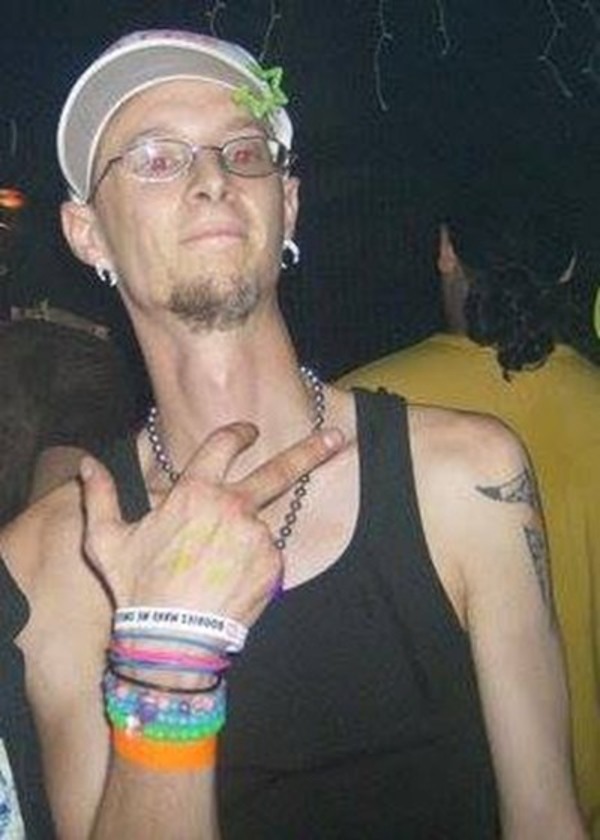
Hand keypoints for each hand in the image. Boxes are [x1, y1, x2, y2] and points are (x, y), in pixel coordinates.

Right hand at [79, 422, 343, 628]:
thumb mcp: (106, 541)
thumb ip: (99, 496)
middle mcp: (233, 506)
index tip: (248, 431)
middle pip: (280, 471)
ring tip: (218, 571)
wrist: (171, 640)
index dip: (238, 433)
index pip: (223, 444)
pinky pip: (267, 557)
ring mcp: (257, 536)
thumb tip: (85, 464)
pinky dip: (254, 565)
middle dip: (311, 450)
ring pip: (260, 527)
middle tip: (338, 437)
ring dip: (247, 540)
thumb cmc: (137, 588)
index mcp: (196, 492)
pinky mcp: (273, 565)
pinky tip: (230, 583)